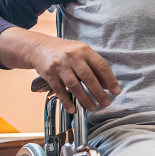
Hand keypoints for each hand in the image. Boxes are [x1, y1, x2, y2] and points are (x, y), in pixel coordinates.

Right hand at [0, 28, 120, 113]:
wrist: (37, 46)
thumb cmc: (65, 52)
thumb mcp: (81, 54)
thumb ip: (94, 67)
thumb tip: (107, 85)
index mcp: (84, 50)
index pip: (101, 66)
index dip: (110, 80)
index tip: (116, 91)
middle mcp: (72, 57)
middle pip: (88, 77)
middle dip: (98, 92)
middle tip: (106, 103)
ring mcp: (59, 65)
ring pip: (74, 85)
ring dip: (84, 99)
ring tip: (93, 108)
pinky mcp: (49, 73)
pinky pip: (59, 90)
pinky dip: (66, 101)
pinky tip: (72, 109)